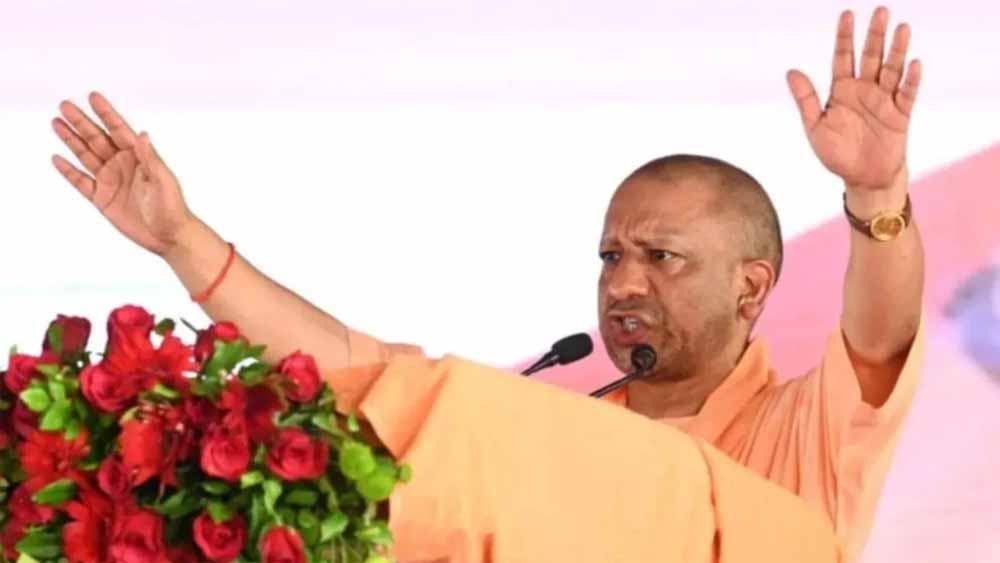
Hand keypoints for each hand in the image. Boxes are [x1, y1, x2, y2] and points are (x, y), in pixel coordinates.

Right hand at [52, 92, 194, 255]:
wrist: (169, 236)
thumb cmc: (173, 208)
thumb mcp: (163, 181)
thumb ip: (150, 158)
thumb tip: (143, 134)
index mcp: (139, 157)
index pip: (119, 130)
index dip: (106, 113)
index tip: (92, 96)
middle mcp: (122, 165)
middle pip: (97, 139)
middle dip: (81, 122)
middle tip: (64, 105)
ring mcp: (111, 180)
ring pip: (86, 155)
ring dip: (71, 140)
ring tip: (56, 123)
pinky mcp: (102, 198)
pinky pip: (81, 182)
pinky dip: (68, 171)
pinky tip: (57, 158)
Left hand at [786, 7, 921, 192]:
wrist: (862, 179)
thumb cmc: (837, 153)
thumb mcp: (815, 126)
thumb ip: (806, 99)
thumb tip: (791, 71)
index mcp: (842, 91)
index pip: (843, 58)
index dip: (845, 37)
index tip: (847, 14)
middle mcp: (864, 90)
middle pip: (871, 57)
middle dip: (875, 35)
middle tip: (880, 10)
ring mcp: (884, 101)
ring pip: (892, 70)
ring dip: (897, 50)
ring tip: (901, 28)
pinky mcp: (900, 115)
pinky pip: (907, 94)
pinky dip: (910, 80)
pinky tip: (913, 63)